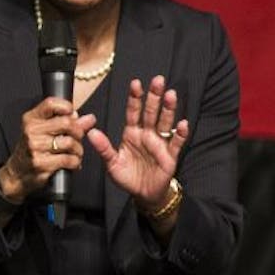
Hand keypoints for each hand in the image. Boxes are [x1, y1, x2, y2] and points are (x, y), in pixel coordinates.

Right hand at [0, 97, 96, 202]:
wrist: (18, 173)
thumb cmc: (33, 150)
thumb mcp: (45, 132)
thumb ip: (68, 123)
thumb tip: (89, 119)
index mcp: (31, 119)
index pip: (51, 104)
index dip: (67, 107)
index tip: (72, 115)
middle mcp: (31, 131)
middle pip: (66, 123)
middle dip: (78, 132)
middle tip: (77, 138)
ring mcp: (35, 147)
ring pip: (69, 142)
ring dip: (77, 150)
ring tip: (74, 153)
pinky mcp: (41, 163)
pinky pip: (68, 159)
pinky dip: (75, 162)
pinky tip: (71, 163)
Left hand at [87, 75, 188, 209]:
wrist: (142, 193)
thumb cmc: (126, 176)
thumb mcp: (112, 163)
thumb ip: (103, 148)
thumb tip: (91, 133)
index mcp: (131, 133)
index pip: (133, 112)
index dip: (135, 98)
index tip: (135, 83)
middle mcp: (147, 134)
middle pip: (151, 112)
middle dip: (154, 97)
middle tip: (158, 80)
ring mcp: (159, 143)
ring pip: (165, 123)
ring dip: (168, 109)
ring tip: (171, 95)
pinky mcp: (170, 155)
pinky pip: (176, 142)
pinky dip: (180, 133)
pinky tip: (183, 124)